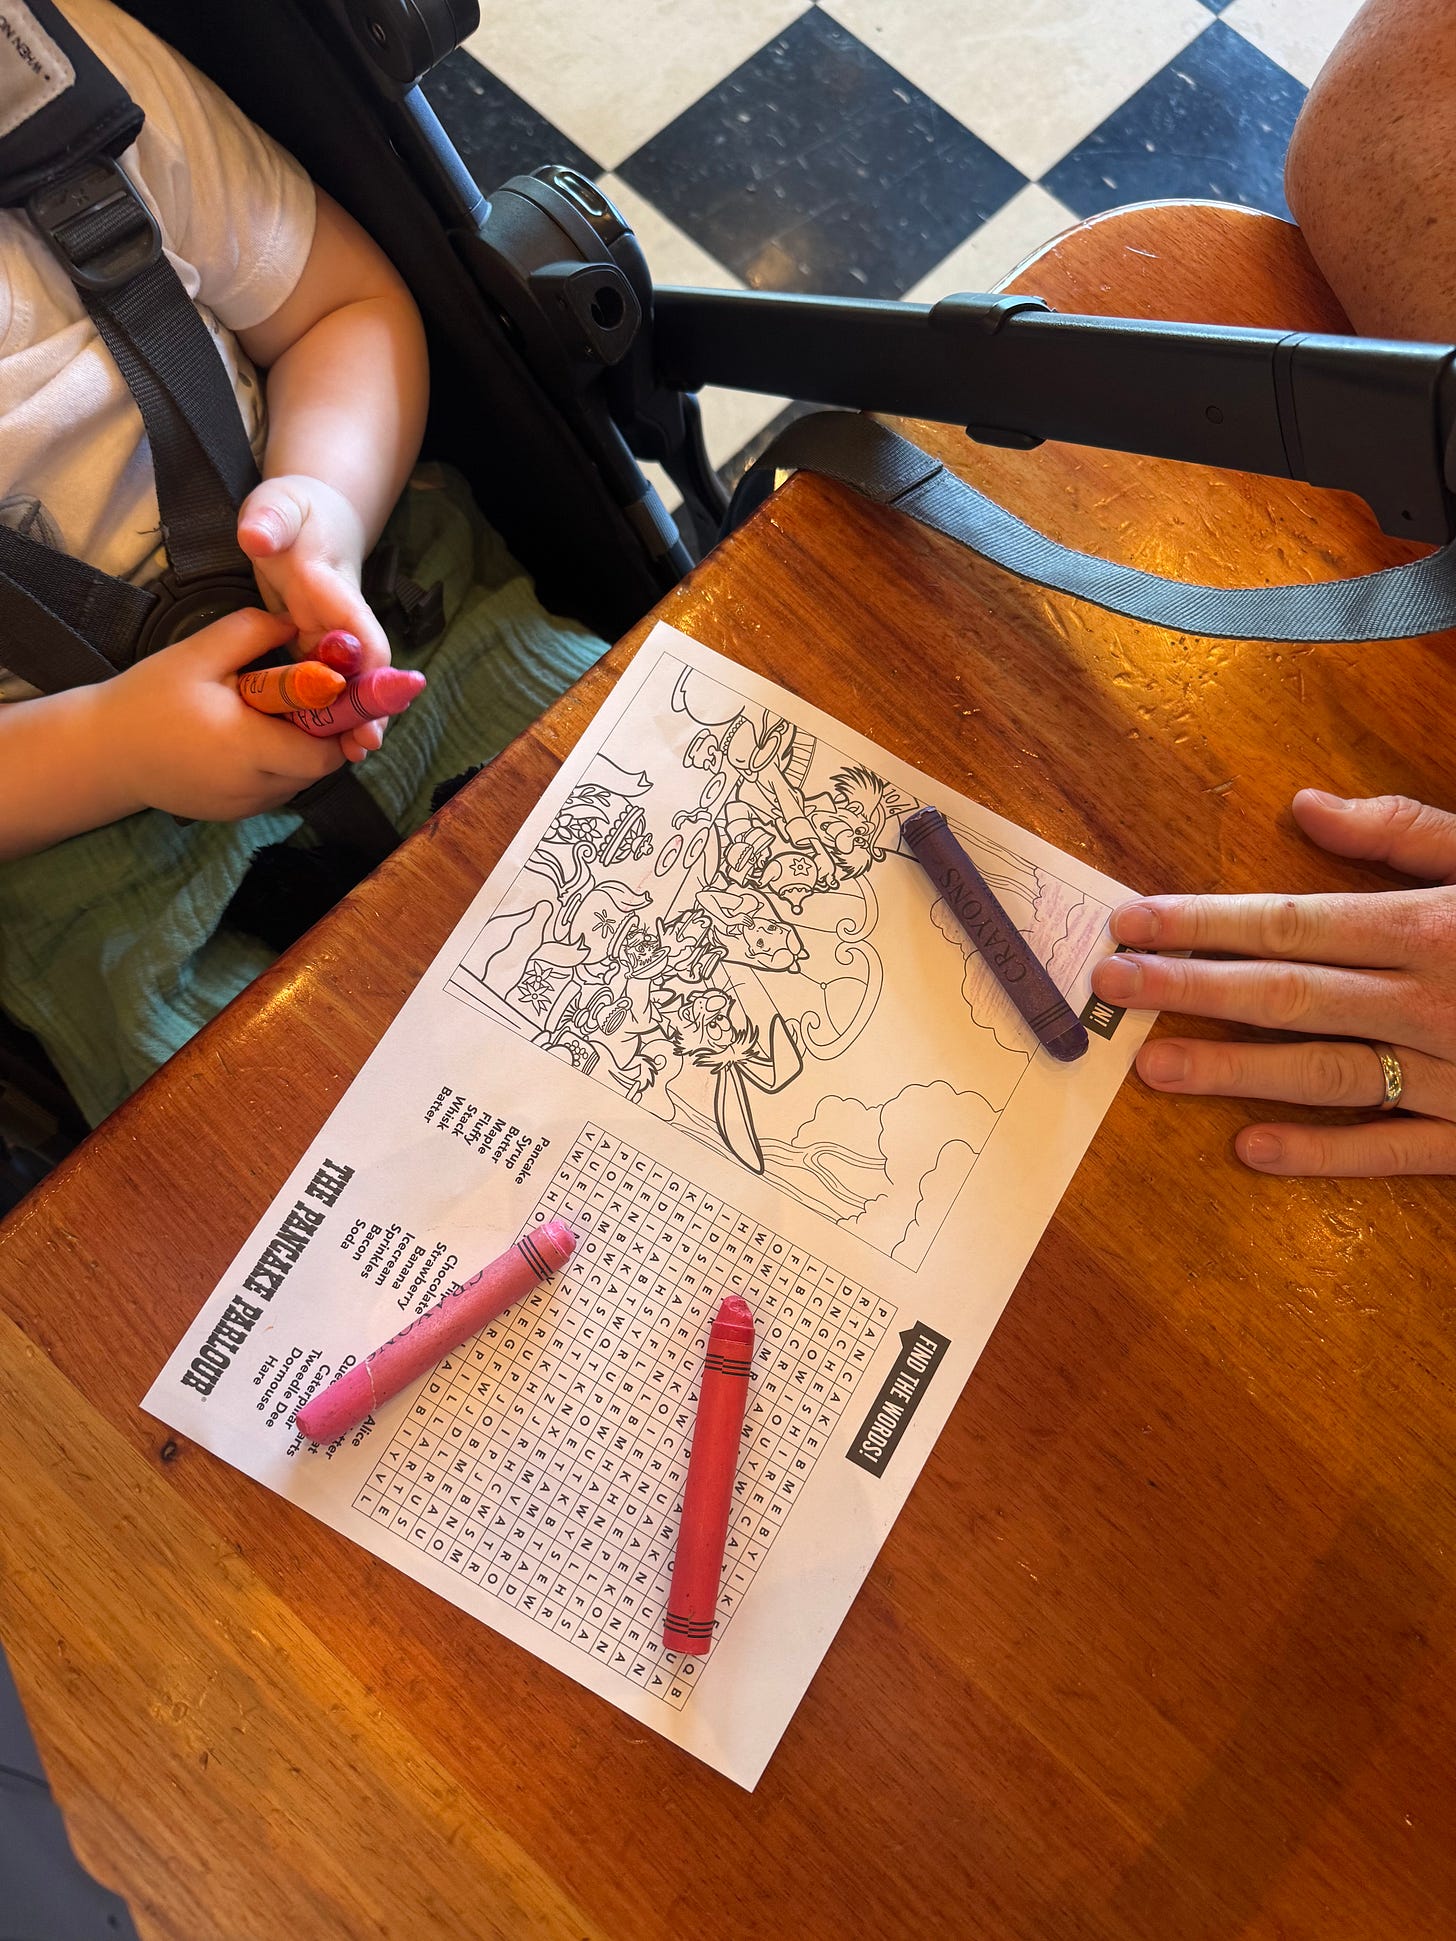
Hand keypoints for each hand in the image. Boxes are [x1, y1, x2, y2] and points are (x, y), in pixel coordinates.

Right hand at [101, 608, 351, 820]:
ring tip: (267, 717)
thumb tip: (295, 621)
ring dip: (298, 751)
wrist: (104, 753)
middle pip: (317, 768)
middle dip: (319, 734)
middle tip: (296, 700)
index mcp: (247, 747)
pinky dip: (275, 767)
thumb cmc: (148, 700)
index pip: (324, 753)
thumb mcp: (196, 655)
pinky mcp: (235, 814)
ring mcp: (245, 806)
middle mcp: (253, 786)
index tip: (328, 694)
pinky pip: (274, 790)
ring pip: (298, 781)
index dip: (335, 725)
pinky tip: (249, 740)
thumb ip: (250, 632)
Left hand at [237, 473, 390, 758]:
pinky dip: (330, 713)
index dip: (368, 665)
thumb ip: (269, 520)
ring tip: (352, 756)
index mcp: (334, 586)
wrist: (309, 516)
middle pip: (365, 668)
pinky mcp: (318, 647)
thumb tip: (256, 536)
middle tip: (365, 746)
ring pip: (349, 682)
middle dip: (368, 707)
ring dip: (354, 718)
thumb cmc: (291, 511)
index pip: (360, 629)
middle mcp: (341, 618)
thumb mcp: (278, 506)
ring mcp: (333, 635)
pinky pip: (329, 685)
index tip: (369, 697)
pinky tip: (323, 743)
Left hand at [1089, 790, 1455, 1176]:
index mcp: (1430, 926)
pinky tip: (1252, 1150)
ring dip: (1231, 1070)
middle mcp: (1430, 1001)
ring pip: (1321, 1073)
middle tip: (1107, 988)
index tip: (1128, 920)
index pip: (1289, 921)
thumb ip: (1408, 831)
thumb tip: (1305, 803)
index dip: (1201, 922)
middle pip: (1284, 993)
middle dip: (1187, 988)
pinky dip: (1322, 1154)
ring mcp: (1455, 1074)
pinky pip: (1392, 1149)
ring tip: (1152, 1067)